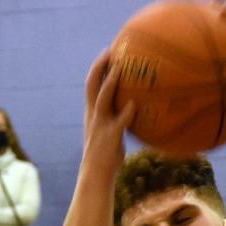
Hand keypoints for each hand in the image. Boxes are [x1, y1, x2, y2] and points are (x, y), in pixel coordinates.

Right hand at [81, 50, 134, 170]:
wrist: (96, 174)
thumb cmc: (106, 156)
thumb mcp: (110, 134)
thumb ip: (118, 120)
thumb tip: (135, 111)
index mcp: (92, 113)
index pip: (91, 84)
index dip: (98, 67)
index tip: (108, 53)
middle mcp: (93, 115)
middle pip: (92, 84)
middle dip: (100, 65)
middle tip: (111, 50)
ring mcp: (101, 124)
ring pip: (102, 98)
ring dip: (110, 82)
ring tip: (120, 68)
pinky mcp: (110, 136)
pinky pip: (119, 121)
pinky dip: (127, 112)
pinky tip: (135, 104)